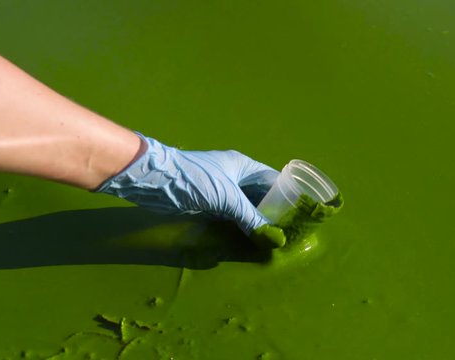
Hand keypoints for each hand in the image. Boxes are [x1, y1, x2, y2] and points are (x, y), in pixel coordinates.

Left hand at [96, 134, 285, 247]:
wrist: (155, 181)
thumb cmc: (195, 180)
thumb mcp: (228, 198)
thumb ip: (251, 219)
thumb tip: (276, 239)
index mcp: (244, 166)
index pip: (273, 179)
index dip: (287, 194)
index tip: (299, 213)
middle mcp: (236, 177)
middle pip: (261, 195)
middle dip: (273, 212)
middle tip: (288, 232)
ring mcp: (222, 191)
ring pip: (246, 208)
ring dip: (256, 222)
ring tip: (273, 239)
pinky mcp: (209, 204)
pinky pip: (232, 216)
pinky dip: (241, 227)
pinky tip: (251, 239)